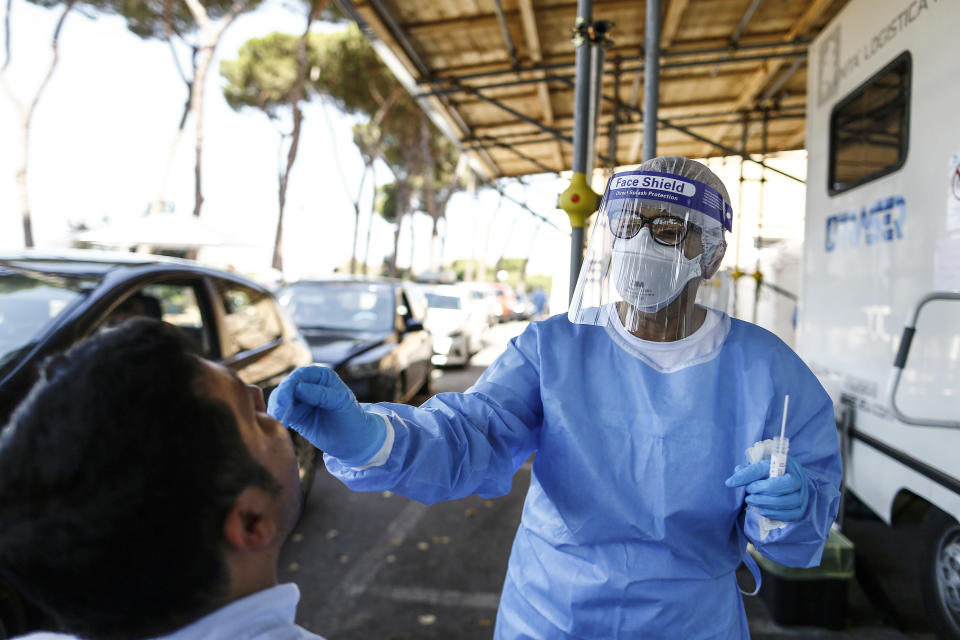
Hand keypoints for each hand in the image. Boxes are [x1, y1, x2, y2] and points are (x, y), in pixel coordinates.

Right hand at [268, 366, 385, 465]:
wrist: (355, 441)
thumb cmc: (352, 418)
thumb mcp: (341, 403)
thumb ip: (321, 394)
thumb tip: (298, 388)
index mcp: (321, 376)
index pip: (300, 375)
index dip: (290, 385)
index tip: (286, 399)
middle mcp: (309, 385)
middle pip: (286, 387)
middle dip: (281, 399)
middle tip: (278, 413)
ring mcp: (300, 400)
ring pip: (280, 399)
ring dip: (277, 408)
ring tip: (279, 420)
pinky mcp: (295, 415)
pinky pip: (281, 413)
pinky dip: (278, 417)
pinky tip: (280, 425)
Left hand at [724, 457, 809, 521]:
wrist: (795, 484)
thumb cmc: (775, 474)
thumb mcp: (762, 468)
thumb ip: (749, 472)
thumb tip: (732, 480)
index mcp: (786, 463)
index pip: (764, 468)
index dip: (746, 475)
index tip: (730, 483)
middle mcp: (798, 479)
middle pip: (779, 486)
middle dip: (759, 490)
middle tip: (748, 492)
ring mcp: (802, 495)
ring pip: (784, 502)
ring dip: (763, 503)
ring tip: (751, 501)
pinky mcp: (801, 509)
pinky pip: (788, 514)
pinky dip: (772, 513)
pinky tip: (761, 510)